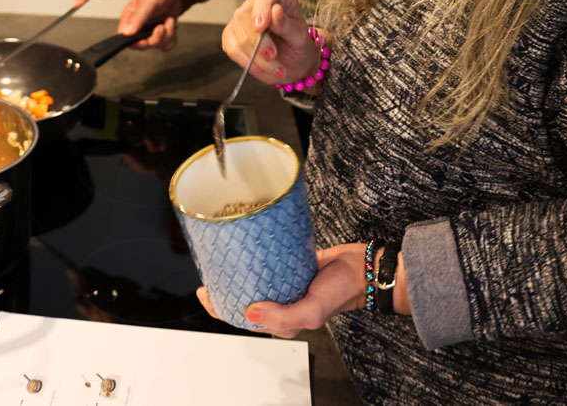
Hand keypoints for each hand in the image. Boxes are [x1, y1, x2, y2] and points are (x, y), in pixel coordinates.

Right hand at [119, 0, 182, 50]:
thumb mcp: (147, 2)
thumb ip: (138, 18)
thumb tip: (126, 32)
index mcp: (130, 18)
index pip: (126, 38)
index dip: (135, 42)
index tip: (145, 40)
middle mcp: (139, 25)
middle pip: (142, 45)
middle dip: (154, 39)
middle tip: (160, 27)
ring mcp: (151, 29)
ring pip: (156, 45)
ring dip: (166, 36)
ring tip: (168, 21)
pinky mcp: (163, 31)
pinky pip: (166, 44)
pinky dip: (172, 37)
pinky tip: (171, 24)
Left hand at [196, 244, 409, 337]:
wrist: (362, 268)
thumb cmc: (342, 292)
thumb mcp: (313, 311)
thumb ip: (284, 317)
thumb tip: (250, 313)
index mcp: (281, 319)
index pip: (241, 317)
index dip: (219, 307)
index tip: (204, 291)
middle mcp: (280, 302)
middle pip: (244, 297)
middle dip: (224, 287)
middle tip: (210, 270)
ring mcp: (284, 283)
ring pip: (255, 279)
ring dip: (239, 270)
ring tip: (224, 257)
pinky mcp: (290, 266)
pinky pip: (268, 263)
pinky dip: (256, 257)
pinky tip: (246, 246)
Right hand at [221, 0, 315, 86]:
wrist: (292, 61)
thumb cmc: (297, 44)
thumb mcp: (299, 36)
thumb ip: (288, 25)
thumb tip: (275, 11)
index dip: (261, 10)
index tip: (261, 27)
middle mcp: (256, 3)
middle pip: (246, 17)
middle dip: (259, 41)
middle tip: (273, 56)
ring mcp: (240, 19)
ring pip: (239, 37)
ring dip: (256, 57)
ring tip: (276, 69)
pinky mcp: (231, 36)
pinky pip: (232, 49)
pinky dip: (246, 62)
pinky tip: (261, 68)